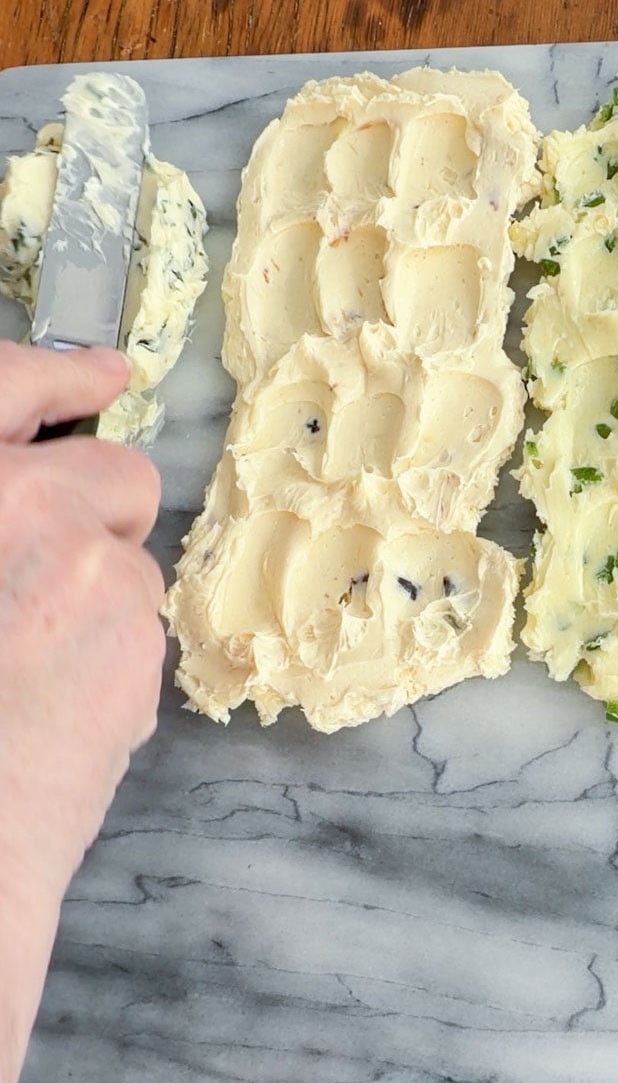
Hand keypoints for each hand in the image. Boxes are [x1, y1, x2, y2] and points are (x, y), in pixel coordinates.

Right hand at [0, 341, 164, 899]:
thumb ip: (0, 519)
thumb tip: (19, 495)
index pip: (7, 386)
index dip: (55, 374)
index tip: (98, 371)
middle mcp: (21, 504)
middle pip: (117, 475)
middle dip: (104, 519)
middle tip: (53, 584)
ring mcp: (82, 569)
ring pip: (132, 568)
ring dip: (100, 605)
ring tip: (27, 675)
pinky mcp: (130, 638)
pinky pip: (138, 631)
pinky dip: (110, 660)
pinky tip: (53, 711)